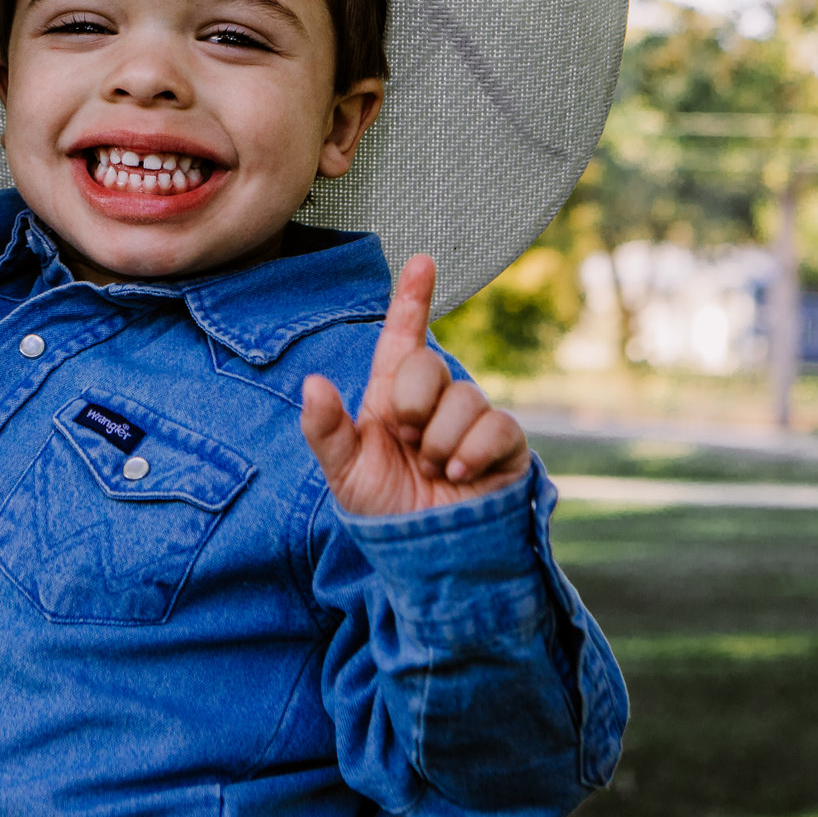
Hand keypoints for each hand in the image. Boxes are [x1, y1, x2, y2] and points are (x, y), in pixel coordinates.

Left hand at [300, 254, 531, 515]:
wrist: (426, 556)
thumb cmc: (384, 512)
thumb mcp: (344, 473)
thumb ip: (326, 430)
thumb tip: (312, 383)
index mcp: (393, 396)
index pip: (404, 338)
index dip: (413, 298)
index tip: (420, 260)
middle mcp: (435, 400)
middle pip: (428, 365)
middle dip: (411, 406)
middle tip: (407, 445)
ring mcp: (472, 419)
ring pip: (463, 399)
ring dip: (440, 442)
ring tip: (432, 472)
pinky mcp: (505, 444)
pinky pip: (495, 426)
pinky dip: (470, 453)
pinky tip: (458, 477)